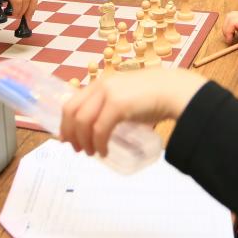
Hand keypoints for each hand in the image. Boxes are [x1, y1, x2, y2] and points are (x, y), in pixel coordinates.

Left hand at [61, 68, 205, 157]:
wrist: (173, 90)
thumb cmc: (152, 96)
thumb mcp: (125, 97)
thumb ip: (111, 105)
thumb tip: (99, 128)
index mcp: (100, 84)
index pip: (71, 102)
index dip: (65, 123)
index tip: (66, 139)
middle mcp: (100, 85)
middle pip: (71, 112)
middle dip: (70, 134)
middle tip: (77, 149)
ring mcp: (108, 93)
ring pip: (83, 122)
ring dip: (84, 141)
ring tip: (91, 153)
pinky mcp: (118, 104)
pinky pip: (99, 129)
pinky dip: (98, 144)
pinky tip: (103, 152)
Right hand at [221, 10, 237, 48]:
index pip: (232, 21)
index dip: (228, 31)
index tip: (229, 42)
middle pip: (230, 16)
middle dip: (226, 28)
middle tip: (229, 39)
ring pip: (232, 15)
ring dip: (229, 25)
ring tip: (233, 36)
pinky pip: (237, 17)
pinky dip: (234, 24)